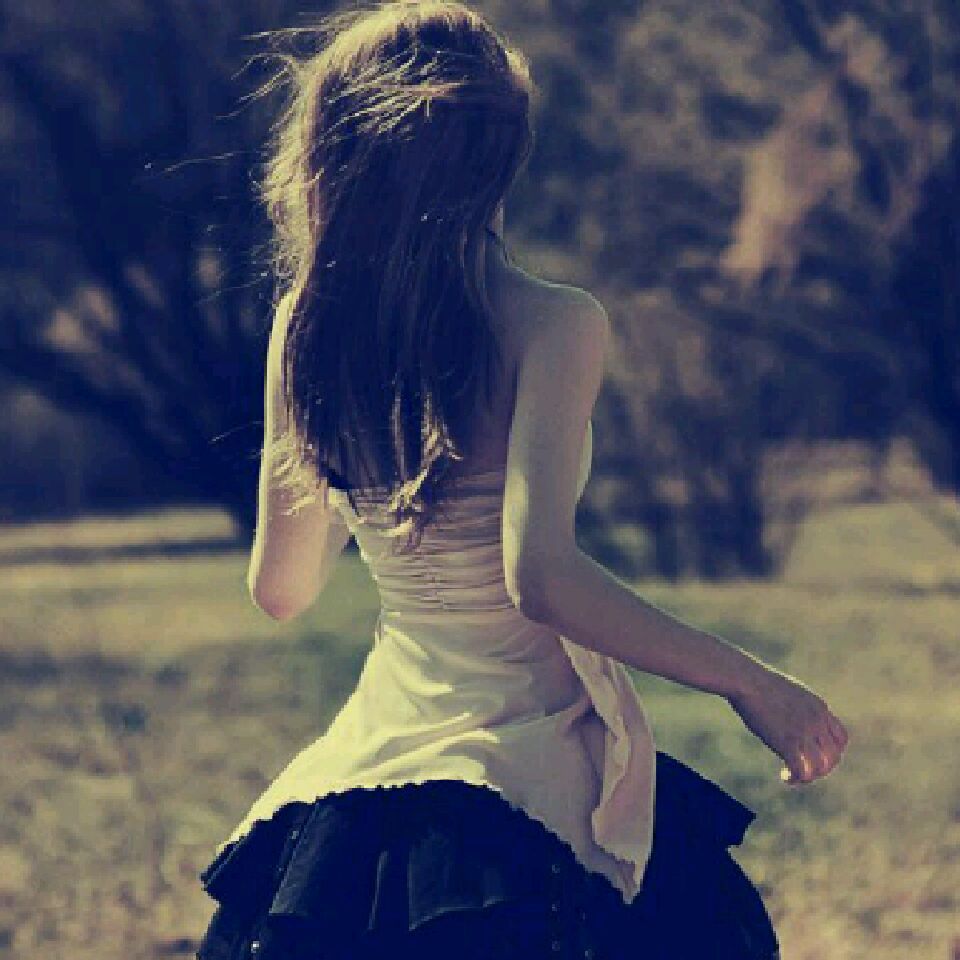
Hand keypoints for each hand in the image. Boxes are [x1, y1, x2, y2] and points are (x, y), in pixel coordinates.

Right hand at [726, 665, 849, 784]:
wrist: (746, 680)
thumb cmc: (757, 682)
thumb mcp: (786, 691)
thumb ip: (796, 705)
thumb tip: (788, 713)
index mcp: (819, 707)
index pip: (841, 739)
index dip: (832, 753)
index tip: (816, 757)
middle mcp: (817, 720)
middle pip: (833, 757)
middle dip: (821, 769)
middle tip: (804, 771)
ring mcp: (804, 731)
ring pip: (820, 767)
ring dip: (808, 777)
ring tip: (793, 776)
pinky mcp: (788, 741)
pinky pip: (801, 770)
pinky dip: (794, 778)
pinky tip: (784, 777)